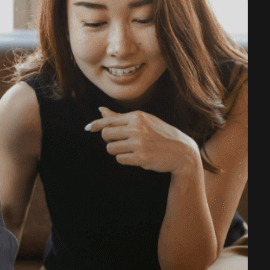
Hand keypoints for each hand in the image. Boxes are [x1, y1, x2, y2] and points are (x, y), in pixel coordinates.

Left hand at [86, 106, 200, 173]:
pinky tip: (136, 156)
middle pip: (106, 134)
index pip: (109, 120)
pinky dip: (124, 159)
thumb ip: (120, 117)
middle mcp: (137, 128)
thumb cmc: (160, 134)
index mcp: (137, 116)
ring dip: (117, 151)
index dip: (96, 125)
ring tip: (131, 149)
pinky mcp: (140, 158)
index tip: (88, 128)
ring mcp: (138, 143)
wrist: (182, 151)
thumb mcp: (144, 121)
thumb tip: (100, 110)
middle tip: (121, 142)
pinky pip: (119, 159)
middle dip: (109, 140)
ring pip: (110, 148)